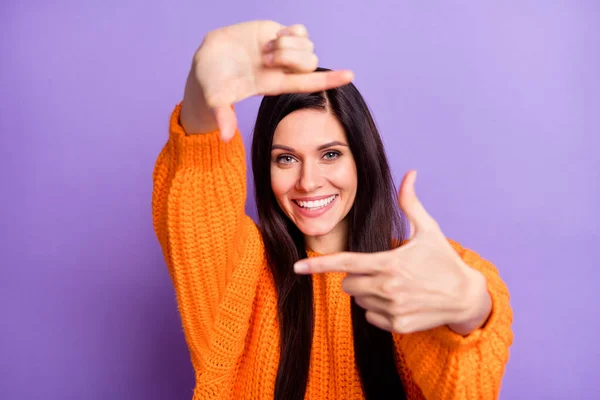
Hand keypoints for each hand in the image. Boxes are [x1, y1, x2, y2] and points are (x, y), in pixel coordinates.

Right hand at [188, 20, 353, 139]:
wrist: (207, 61)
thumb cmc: (213, 84)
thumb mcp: (216, 100)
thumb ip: (222, 116)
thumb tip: (224, 138)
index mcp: (274, 85)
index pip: (309, 83)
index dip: (330, 79)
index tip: (351, 75)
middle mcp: (284, 70)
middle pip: (310, 61)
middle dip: (291, 57)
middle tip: (267, 59)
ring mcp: (282, 50)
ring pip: (307, 45)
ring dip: (289, 44)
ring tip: (266, 49)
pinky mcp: (276, 33)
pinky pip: (300, 30)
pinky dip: (293, 31)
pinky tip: (276, 36)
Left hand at [294, 171, 491, 334]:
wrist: (467, 298)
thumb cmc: (444, 260)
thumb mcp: (429, 230)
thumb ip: (411, 203)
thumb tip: (410, 173)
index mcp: (389, 263)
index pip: (345, 263)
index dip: (318, 265)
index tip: (296, 268)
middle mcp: (387, 288)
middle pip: (347, 284)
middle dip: (356, 277)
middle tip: (380, 271)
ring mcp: (392, 309)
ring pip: (358, 301)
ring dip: (368, 293)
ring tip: (395, 286)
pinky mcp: (398, 326)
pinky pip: (371, 318)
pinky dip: (379, 311)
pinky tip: (400, 302)